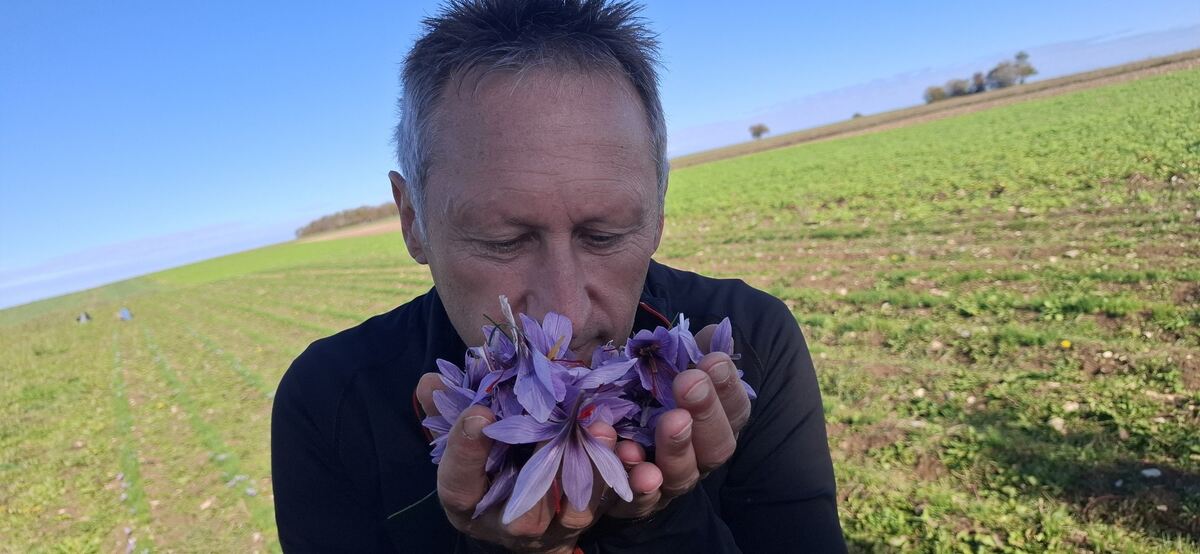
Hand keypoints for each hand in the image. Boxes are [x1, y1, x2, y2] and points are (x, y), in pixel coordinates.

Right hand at [417, 375, 615, 552]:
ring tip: (605, 432)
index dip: (465, 452)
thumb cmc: (488, 460)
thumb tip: (430, 384)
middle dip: (545, 463)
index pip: (458, 484)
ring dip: (595, 473)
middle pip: (526, 507)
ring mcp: (554, 527)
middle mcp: (510, 522)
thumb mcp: (464, 437)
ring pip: (577, 509)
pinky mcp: (592, 516)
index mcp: (468, 501)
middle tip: (559, 421)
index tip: (478, 413)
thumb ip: (449, 410)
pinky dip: (625, 479)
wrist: (525, 498)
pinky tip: (636, 451)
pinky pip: (612, 505)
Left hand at [605, 324, 751, 518]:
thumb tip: (716, 332)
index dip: (728, 388)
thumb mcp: (667, 370)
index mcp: (714, 425)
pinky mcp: (635, 502)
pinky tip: (626, 454)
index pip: (735, 411)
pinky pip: (638, 499)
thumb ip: (691, 352)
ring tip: (670, 421)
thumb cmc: (645, 400)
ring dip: (676, 448)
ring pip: (682, 475)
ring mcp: (668, 484)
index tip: (713, 360)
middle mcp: (699, 458)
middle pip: (716, 447)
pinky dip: (635, 480)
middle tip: (690, 383)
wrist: (604, 437)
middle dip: (706, 413)